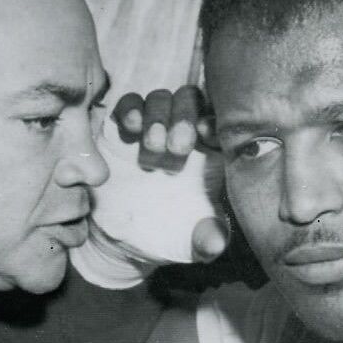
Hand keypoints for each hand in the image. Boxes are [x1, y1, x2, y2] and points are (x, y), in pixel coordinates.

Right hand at [110, 87, 228, 262]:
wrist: (125, 240)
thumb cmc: (169, 236)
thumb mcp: (191, 244)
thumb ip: (207, 241)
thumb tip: (215, 244)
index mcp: (211, 154)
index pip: (220, 122)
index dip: (216, 121)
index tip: (206, 135)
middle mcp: (183, 134)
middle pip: (191, 101)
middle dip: (185, 117)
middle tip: (177, 147)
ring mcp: (153, 127)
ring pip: (161, 98)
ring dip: (158, 115)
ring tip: (151, 146)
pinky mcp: (123, 129)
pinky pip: (129, 103)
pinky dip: (130, 108)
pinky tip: (130, 128)